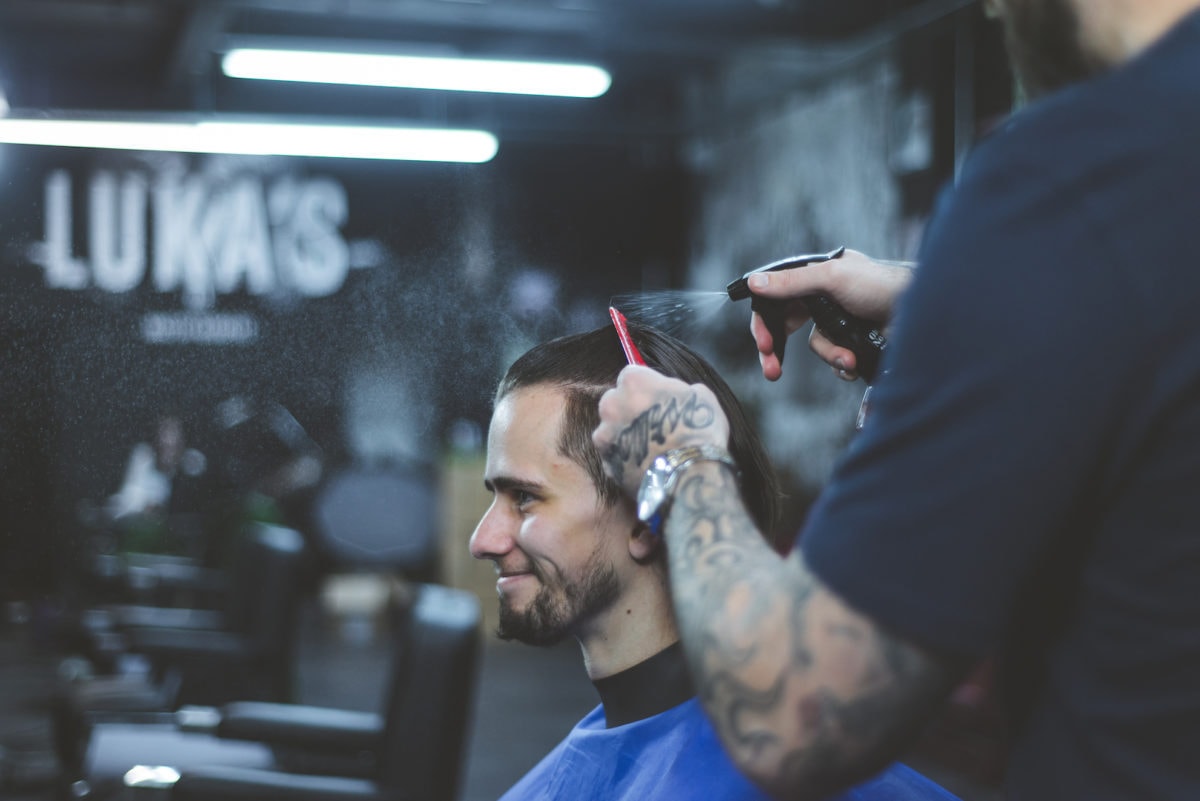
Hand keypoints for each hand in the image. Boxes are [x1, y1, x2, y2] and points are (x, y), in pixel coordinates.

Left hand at [593, 365, 730, 497]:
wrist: (689, 478)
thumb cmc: (699, 431)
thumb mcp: (701, 396)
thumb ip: (678, 389)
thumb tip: (674, 394)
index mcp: (634, 382)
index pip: (631, 375)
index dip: (646, 387)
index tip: (657, 399)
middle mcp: (611, 404)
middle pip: (614, 400)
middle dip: (628, 408)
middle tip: (650, 422)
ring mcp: (605, 435)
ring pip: (609, 428)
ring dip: (623, 433)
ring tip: (646, 446)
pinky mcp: (605, 462)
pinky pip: (612, 454)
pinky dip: (623, 457)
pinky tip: (642, 463)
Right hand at [748, 249, 912, 380]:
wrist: (922, 310)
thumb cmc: (881, 285)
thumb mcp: (831, 278)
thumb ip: (791, 282)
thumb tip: (755, 283)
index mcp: (816, 277)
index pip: (777, 299)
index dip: (765, 322)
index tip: (763, 344)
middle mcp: (825, 299)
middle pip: (788, 328)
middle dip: (780, 351)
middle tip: (773, 371)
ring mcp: (840, 322)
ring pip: (815, 346)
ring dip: (828, 355)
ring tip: (847, 358)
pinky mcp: (854, 342)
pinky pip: (835, 360)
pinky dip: (842, 365)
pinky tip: (855, 362)